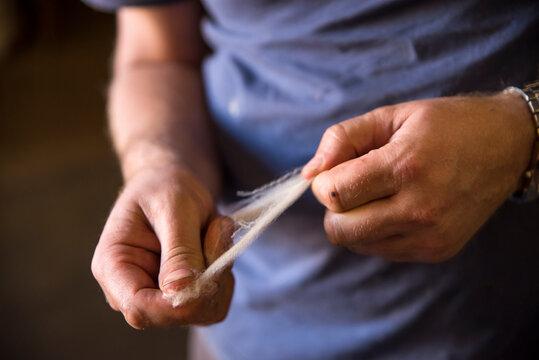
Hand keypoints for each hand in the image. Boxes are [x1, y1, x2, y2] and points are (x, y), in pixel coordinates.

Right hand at [91, 167, 233, 327]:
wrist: (174, 181)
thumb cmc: (165, 186)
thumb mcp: (173, 207)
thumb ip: (178, 249)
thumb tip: (180, 291)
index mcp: (113, 267)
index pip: (139, 308)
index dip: (177, 302)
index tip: (211, 271)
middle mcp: (132, 290)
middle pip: (175, 314)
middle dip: (208, 277)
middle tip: (218, 230)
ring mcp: (159, 297)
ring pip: (203, 311)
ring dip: (221, 271)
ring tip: (215, 230)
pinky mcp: (184, 297)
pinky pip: (216, 303)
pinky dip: (226, 274)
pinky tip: (217, 244)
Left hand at [302, 93, 534, 262]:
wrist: (507, 146)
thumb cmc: (445, 125)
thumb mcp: (392, 116)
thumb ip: (342, 139)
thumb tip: (308, 174)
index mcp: (405, 166)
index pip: (334, 195)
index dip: (324, 182)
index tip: (338, 169)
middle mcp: (419, 208)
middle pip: (338, 229)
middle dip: (334, 206)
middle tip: (354, 184)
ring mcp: (430, 235)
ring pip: (356, 243)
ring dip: (353, 220)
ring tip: (379, 193)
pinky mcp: (437, 251)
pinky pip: (380, 250)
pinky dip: (375, 231)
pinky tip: (397, 207)